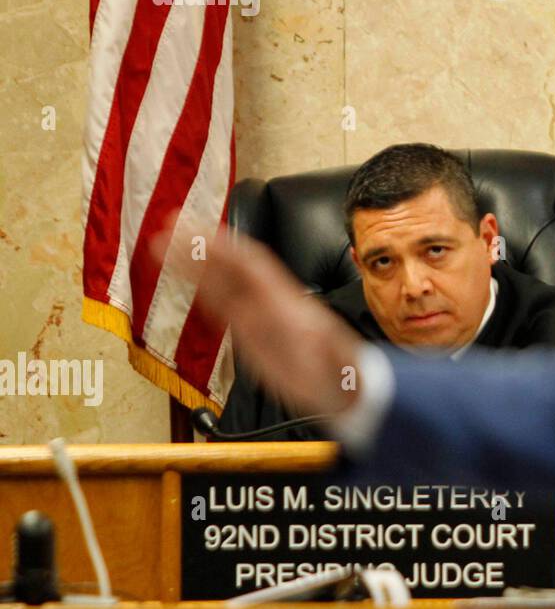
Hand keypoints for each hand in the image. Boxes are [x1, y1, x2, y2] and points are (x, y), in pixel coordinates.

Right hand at [151, 214, 364, 417]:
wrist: (337, 383)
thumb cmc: (338, 370)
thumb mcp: (337, 361)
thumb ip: (330, 350)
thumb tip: (329, 343)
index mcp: (287, 304)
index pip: (253, 268)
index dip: (228, 248)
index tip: (202, 233)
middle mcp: (269, 303)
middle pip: (231, 268)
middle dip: (201, 247)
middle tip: (171, 225)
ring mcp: (257, 315)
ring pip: (220, 283)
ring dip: (193, 264)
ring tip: (164, 244)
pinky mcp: (249, 330)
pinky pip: (220, 304)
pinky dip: (199, 289)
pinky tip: (183, 278)